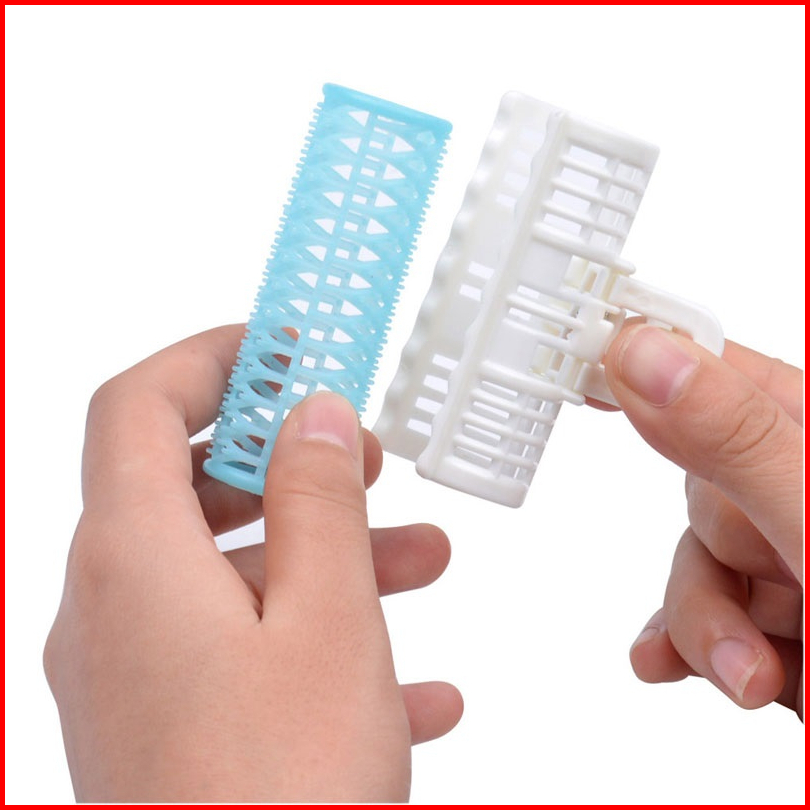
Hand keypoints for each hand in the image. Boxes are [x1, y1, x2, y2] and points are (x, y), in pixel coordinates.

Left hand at [44, 325, 462, 801]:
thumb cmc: (280, 794)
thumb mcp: (327, 618)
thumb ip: (318, 499)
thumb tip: (315, 414)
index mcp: (133, 560)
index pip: (136, 405)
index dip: (209, 359)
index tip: (283, 346)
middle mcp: (113, 607)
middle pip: (188, 484)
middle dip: (285, 460)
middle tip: (364, 456)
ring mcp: (136, 670)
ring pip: (231, 570)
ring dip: (322, 550)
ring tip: (424, 557)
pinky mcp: (170, 722)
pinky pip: (244, 648)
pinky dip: (319, 635)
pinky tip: (420, 682)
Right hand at [602, 325, 802, 717]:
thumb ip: (738, 442)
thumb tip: (642, 354)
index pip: (722, 367)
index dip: (650, 360)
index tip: (583, 363)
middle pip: (700, 486)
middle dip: (710, 561)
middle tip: (738, 619)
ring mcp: (799, 551)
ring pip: (701, 559)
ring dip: (707, 626)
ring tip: (748, 679)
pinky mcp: (785, 612)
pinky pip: (709, 611)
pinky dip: (690, 642)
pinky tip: (675, 663)